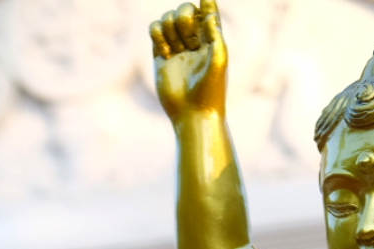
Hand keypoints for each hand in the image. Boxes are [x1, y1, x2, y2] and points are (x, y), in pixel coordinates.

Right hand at [151, 0, 228, 122]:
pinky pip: (154, 31)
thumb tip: (209, 15)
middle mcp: (193, 40)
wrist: (192, 114)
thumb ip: (215, 35)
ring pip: (168, 19)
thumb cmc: (210, 89)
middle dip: (184, 18)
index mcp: (211, 38)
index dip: (206, 1)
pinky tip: (164, 50)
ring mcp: (176, 47)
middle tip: (189, 40)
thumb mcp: (219, 61)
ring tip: (176, 48)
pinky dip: (156, 32)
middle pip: (184, 10)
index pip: (208, 10)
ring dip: (170, 27)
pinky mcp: (160, 56)